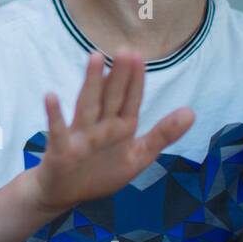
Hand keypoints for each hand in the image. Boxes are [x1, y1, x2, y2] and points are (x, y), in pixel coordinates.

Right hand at [23, 49, 194, 221]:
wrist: (63, 192)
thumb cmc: (100, 171)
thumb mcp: (137, 156)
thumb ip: (163, 135)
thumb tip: (192, 112)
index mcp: (120, 127)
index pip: (131, 100)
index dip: (136, 80)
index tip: (140, 56)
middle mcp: (100, 126)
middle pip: (111, 98)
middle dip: (119, 75)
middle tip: (125, 49)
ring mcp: (80, 136)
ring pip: (88, 106)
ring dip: (91, 83)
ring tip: (95, 57)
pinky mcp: (61, 149)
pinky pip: (58, 131)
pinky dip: (55, 115)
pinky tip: (51, 96)